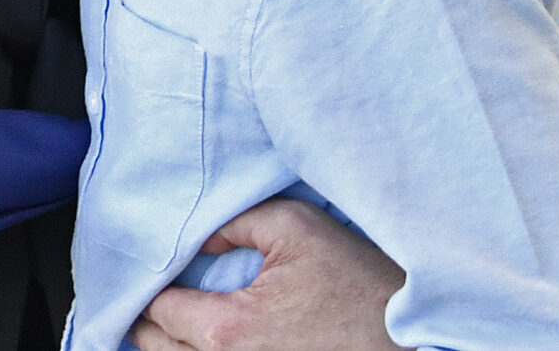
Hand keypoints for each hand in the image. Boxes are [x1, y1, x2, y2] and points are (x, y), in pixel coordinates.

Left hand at [127, 198, 405, 350]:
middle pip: (157, 348)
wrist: (411, 342)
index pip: (157, 310)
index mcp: (228, 330)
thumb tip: (198, 237)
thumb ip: (237, 221)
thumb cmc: (359, 285)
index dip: (146, 283)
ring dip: (168, 342)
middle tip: (148, 288)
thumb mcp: (298, 228)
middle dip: (147, 317)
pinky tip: (199, 337)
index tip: (146, 264)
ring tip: (169, 314)